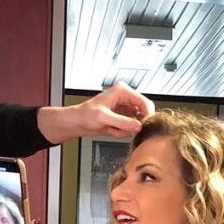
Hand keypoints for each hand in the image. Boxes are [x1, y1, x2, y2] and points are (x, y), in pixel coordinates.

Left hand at [37, 82, 154, 142]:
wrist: (76, 122)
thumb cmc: (85, 115)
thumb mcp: (104, 118)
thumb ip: (122, 122)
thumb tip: (138, 126)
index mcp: (122, 91)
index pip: (144, 102)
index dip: (147, 115)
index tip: (144, 126)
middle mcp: (125, 98)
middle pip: (143, 113)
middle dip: (133, 124)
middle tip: (121, 129)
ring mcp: (125, 109)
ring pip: (136, 123)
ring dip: (126, 130)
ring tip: (112, 128)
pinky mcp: (123, 118)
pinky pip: (130, 129)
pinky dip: (122, 133)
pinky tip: (111, 130)